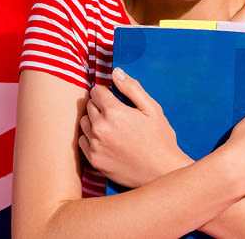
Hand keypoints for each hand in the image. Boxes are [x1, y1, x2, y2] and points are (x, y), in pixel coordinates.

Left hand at [79, 68, 192, 187]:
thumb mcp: (152, 109)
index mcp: (114, 112)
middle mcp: (101, 128)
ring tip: (112, 127)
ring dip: (94, 121)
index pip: (96, 92)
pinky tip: (107, 141)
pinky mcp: (94, 160)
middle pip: (89, 106)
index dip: (106, 92)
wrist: (161, 172)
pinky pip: (83, 141)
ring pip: (84, 123)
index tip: (113, 98)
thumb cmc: (160, 139)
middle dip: (100, 106)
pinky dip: (91, 138)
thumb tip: (116, 72)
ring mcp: (96, 145)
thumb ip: (132, 88)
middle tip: (117, 114)